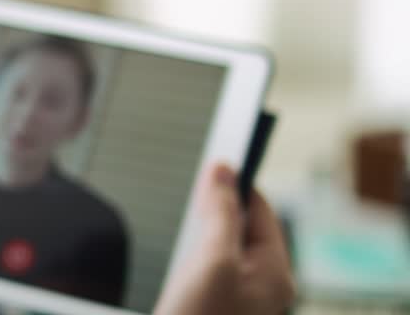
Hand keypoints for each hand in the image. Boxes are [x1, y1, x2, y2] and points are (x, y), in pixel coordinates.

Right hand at [155, 164, 294, 314]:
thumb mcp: (211, 258)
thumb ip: (220, 212)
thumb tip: (224, 171)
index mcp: (276, 273)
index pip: (261, 210)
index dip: (238, 182)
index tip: (220, 155)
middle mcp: (264, 286)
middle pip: (243, 226)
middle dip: (219, 203)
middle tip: (195, 182)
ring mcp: (240, 298)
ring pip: (225, 245)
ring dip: (205, 225)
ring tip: (185, 213)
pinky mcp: (216, 306)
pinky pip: (211, 266)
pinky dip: (195, 249)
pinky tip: (178, 249)